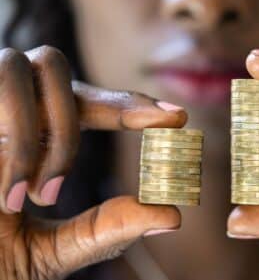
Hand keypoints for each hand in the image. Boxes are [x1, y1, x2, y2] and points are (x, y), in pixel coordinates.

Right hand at [0, 46, 185, 278]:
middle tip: (110, 154)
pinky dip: (19, 141)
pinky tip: (7, 193)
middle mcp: (3, 113)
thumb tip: (172, 216)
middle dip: (93, 111)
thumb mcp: (50, 254)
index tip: (177, 117)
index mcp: (32, 138)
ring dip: (48, 132)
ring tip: (35, 194)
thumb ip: (105, 231)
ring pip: (26, 70)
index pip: (89, 103)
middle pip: (58, 69)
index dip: (132, 104)